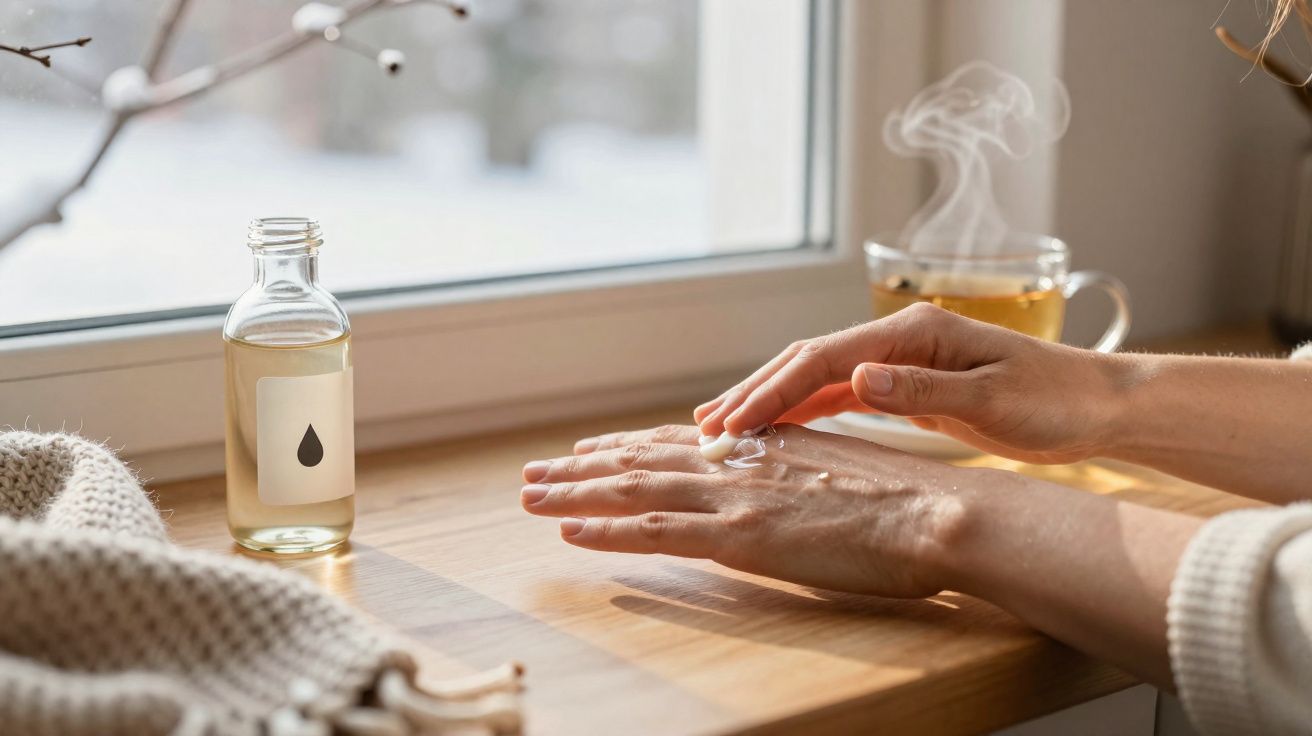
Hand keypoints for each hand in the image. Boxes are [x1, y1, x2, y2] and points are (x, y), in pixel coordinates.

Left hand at [520, 423, 972, 598]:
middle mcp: (738, 462)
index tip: (590, 449)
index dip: (627, 446)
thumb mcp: (842, 470)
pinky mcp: (739, 536)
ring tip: (530, 495)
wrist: (937, 512)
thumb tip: (780, 481)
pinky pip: (656, 532)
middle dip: (582, 467)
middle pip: (641, 460)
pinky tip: (570, 534)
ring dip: (575, 494)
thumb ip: (798, 471)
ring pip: (634, 490)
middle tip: (535, 471)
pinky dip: (607, 531)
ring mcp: (734, 497)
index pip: (678, 443)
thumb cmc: (907, 501)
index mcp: (763, 446)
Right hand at [694, 303, 1127, 463]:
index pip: (826, 358)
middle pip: (809, 361)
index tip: (735, 422)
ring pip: (819, 378)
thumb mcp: (993, 400)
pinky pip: (842, 396)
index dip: (774, 389)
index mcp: (915, 332)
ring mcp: (902, 360)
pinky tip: (778, 430)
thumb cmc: (1055, 400)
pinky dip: (805, 412)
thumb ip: (923, 391)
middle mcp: (900, 339)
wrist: (1097, 406)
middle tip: (707, 425)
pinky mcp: (909, 385)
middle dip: (756, 391)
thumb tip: (857, 380)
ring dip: (772, 401)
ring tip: (725, 427)